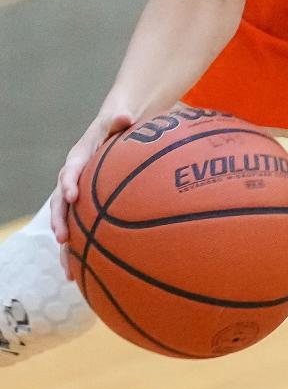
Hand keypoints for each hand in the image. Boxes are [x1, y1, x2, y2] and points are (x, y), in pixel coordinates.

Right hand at [52, 110, 133, 274]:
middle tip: (63, 237)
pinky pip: (83, 228)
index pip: (70, 170)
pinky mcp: (87, 206)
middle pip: (61, 202)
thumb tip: (125, 116)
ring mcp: (79, 194)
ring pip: (67, 222)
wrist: (117, 127)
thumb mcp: (120, 118)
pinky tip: (87, 272)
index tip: (72, 196)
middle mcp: (74, 178)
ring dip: (67, 245)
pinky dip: (83, 249)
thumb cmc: (120, 124)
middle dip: (60, 220)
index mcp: (80, 157)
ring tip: (69, 270)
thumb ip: (119, 119)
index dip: (69, 183)